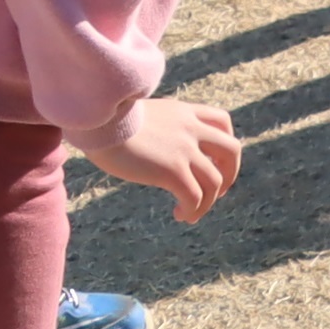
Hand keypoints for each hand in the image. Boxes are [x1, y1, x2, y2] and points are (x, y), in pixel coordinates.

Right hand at [78, 96, 242, 222]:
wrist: (97, 121)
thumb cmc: (103, 119)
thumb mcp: (137, 113)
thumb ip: (153, 125)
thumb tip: (144, 140)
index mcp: (184, 112)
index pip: (222, 122)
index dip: (223, 143)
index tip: (214, 161)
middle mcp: (191, 129)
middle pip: (232, 150)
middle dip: (230, 173)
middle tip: (217, 192)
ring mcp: (185, 150)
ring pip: (215, 181)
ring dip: (208, 201)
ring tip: (190, 213)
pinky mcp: (172, 171)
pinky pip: (195, 197)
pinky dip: (193, 210)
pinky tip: (180, 215)